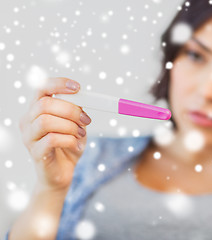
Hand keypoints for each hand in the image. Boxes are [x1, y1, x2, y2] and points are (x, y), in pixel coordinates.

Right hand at [19, 77, 91, 191]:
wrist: (62, 172)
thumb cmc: (68, 145)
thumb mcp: (75, 124)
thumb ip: (76, 110)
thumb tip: (83, 98)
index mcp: (36, 110)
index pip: (41, 88)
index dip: (58, 84)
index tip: (77, 87)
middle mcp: (28, 121)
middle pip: (44, 105)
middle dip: (70, 110)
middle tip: (86, 119)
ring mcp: (29, 137)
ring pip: (46, 121)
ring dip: (70, 126)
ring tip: (80, 134)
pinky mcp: (35, 152)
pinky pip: (52, 140)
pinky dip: (70, 140)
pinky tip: (76, 145)